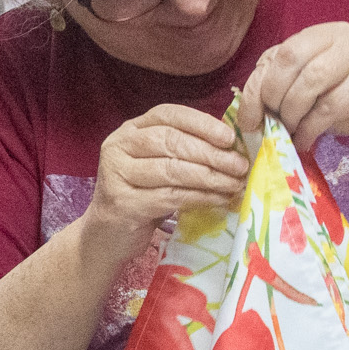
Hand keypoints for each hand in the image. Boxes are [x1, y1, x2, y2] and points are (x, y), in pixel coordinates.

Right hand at [87, 103, 250, 249]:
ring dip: (209, 177)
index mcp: (130, 131)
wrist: (108, 234)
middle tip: (240, 166)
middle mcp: (118, 147)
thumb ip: (185, 150)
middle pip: (171, 141)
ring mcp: (116, 175)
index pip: (167, 115)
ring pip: (172, 170)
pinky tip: (218, 200)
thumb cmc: (141, 195)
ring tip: (234, 184)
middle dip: (210, 153)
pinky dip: (199, 197)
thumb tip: (232, 147)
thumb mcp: (159, 165)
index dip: (201, 123)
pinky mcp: (123, 204)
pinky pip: (170, 197)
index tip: (230, 138)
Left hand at [234, 22, 348, 152]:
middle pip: (288, 60)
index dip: (255, 89)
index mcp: (317, 35)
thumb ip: (285, 90)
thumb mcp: (312, 92)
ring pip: (310, 81)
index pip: (275, 55)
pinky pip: (331, 105)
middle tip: (273, 124)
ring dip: (293, 113)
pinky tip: (306, 140)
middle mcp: (337, 37)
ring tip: (292, 132)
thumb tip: (249, 113)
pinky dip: (311, 128)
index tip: (249, 120)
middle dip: (273, 98)